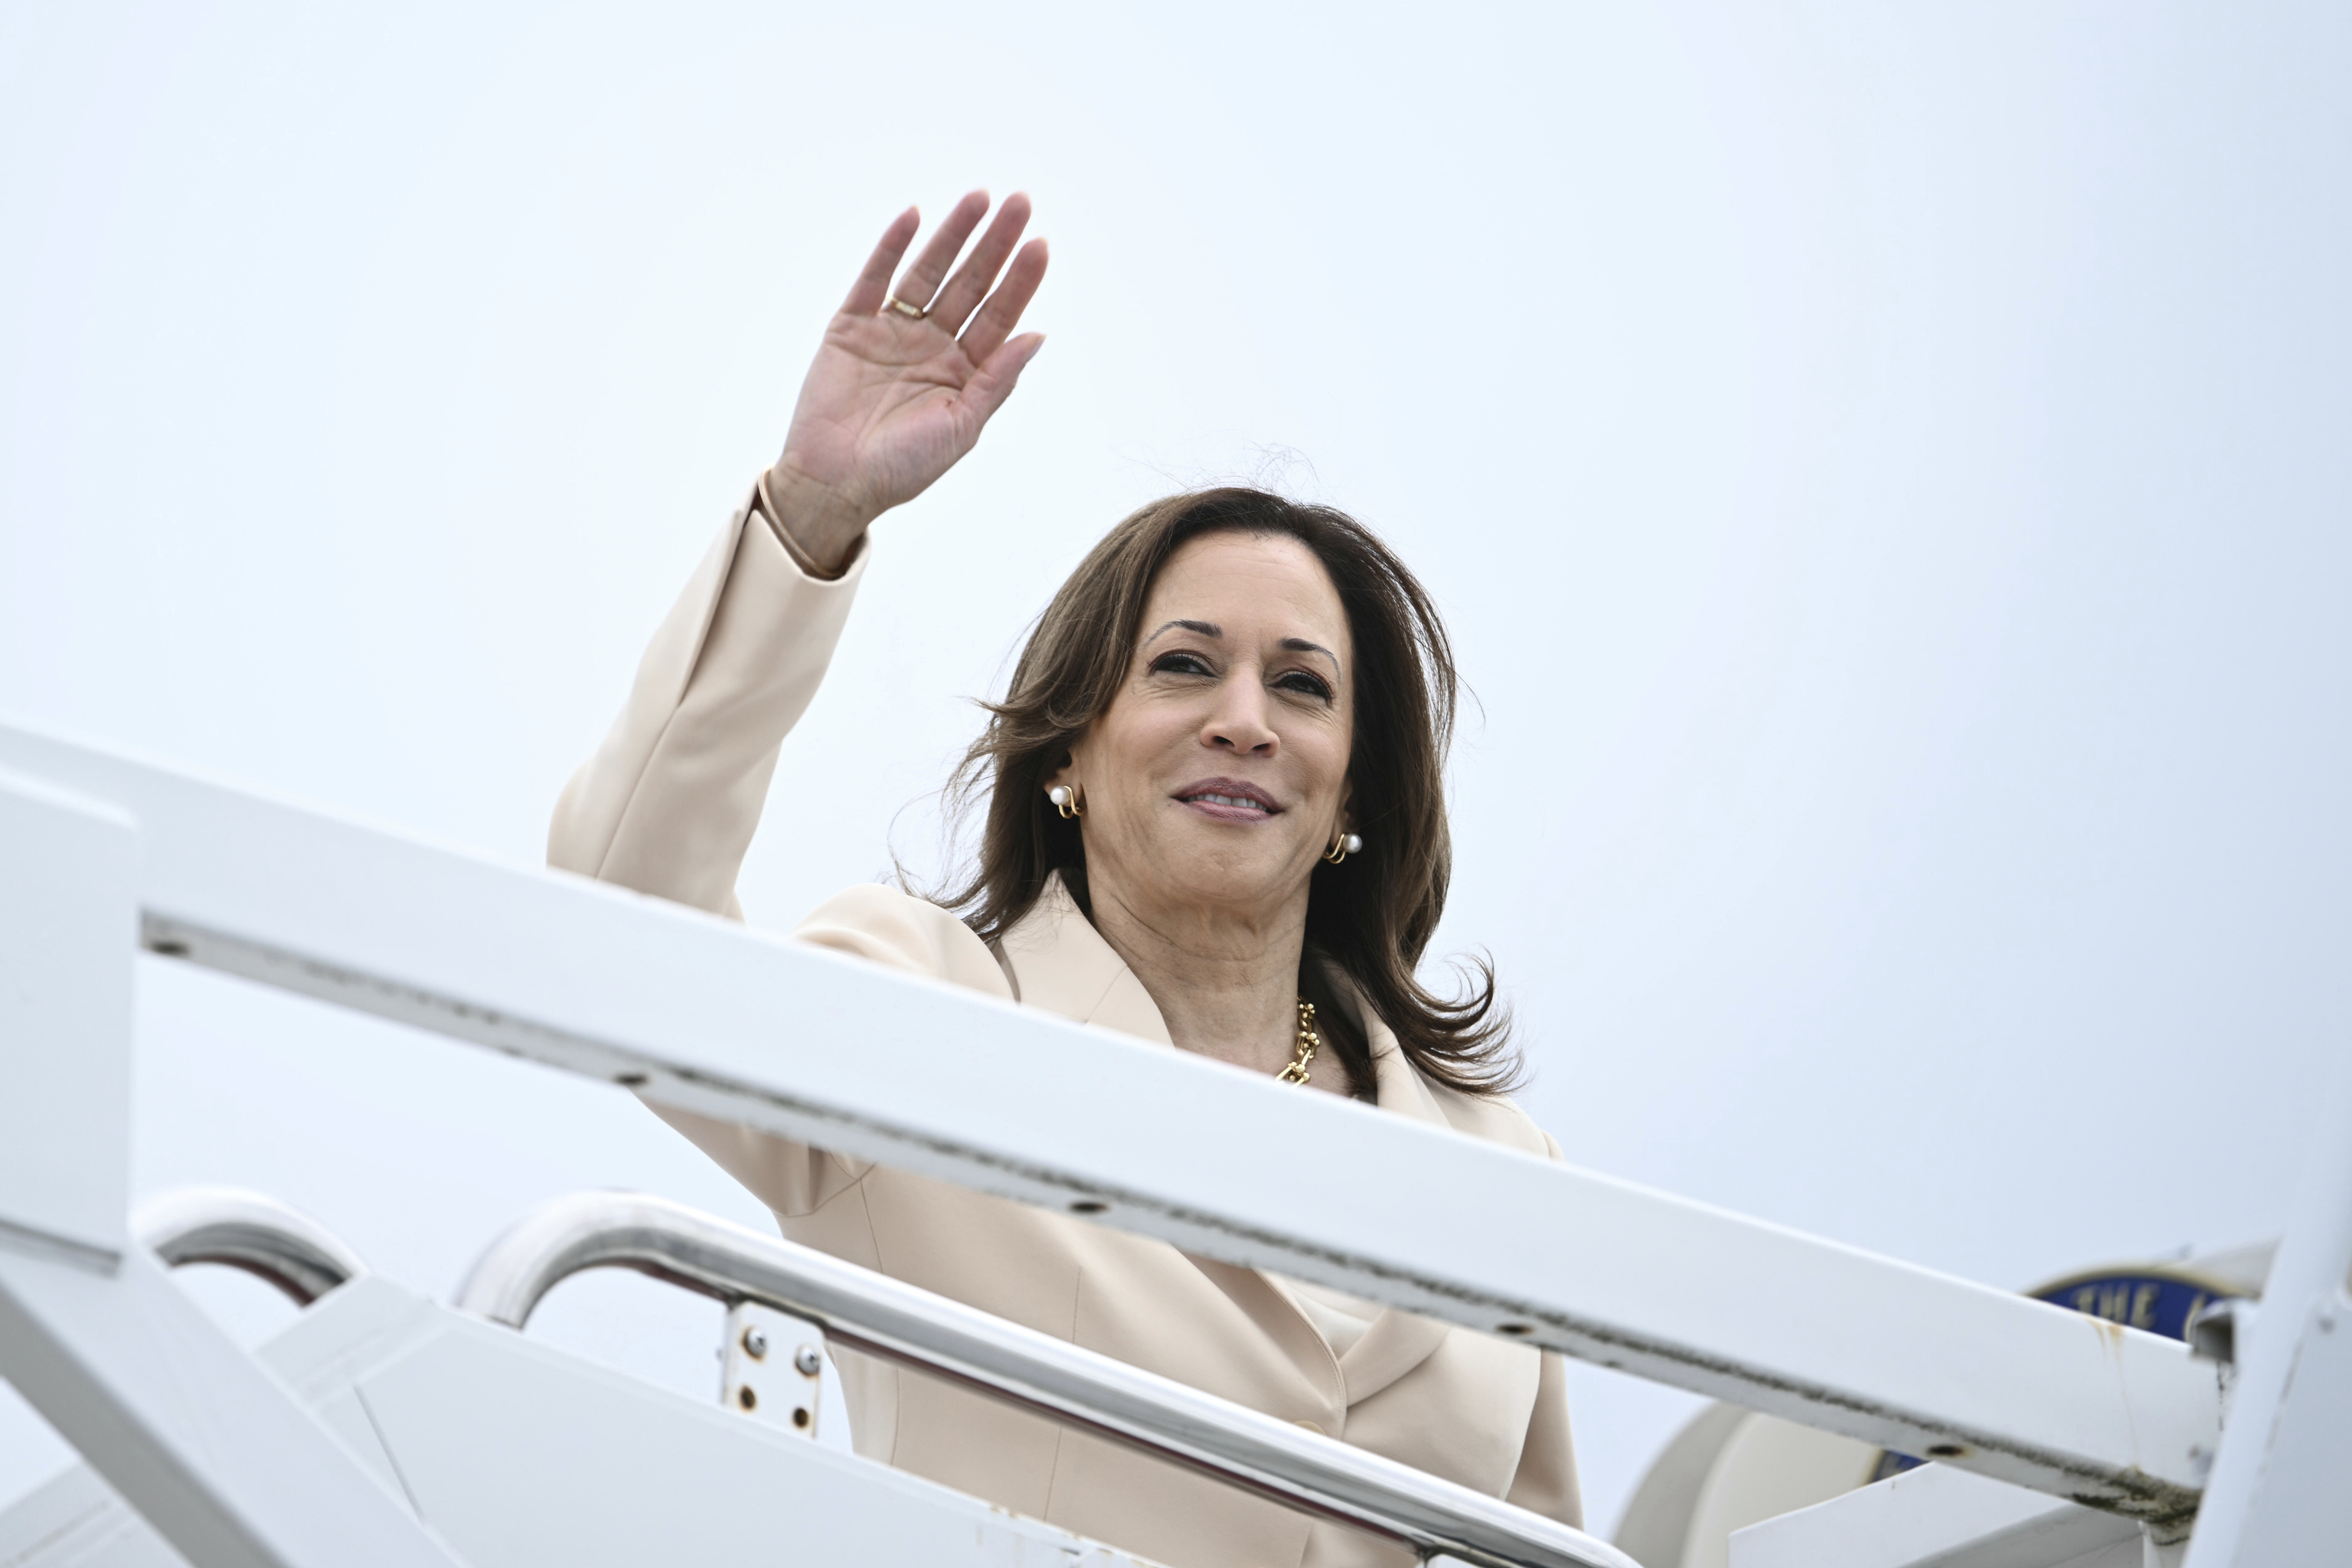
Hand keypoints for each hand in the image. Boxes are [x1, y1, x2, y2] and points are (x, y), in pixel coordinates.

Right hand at [764, 192, 1048, 570]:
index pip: (999, 315)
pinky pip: (873, 280)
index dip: (1020, 280)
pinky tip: (913, 217)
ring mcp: (892, 331)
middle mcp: (932, 344)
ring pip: (928, 272)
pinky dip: (891, 248)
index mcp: (964, 370)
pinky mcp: (851, 327)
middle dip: (995, 244)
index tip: (1041, 245)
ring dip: (952, 235)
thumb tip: (1038, 335)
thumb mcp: (962, 426)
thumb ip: (997, 379)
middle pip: (970, 283)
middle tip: (1020, 202)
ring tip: (978, 199)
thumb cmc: (903, 468)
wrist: (835, 485)